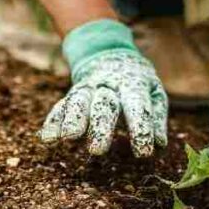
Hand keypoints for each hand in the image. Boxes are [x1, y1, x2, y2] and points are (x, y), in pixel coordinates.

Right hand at [40, 50, 167, 156]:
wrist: (109, 55)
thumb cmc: (137, 83)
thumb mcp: (153, 93)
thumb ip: (156, 117)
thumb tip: (160, 144)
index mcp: (132, 84)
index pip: (137, 106)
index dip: (141, 129)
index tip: (143, 153)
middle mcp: (107, 85)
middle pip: (104, 105)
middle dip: (100, 127)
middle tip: (97, 151)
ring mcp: (87, 89)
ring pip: (78, 102)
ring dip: (72, 120)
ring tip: (67, 139)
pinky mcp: (72, 94)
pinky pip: (61, 106)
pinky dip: (53, 122)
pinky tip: (48, 138)